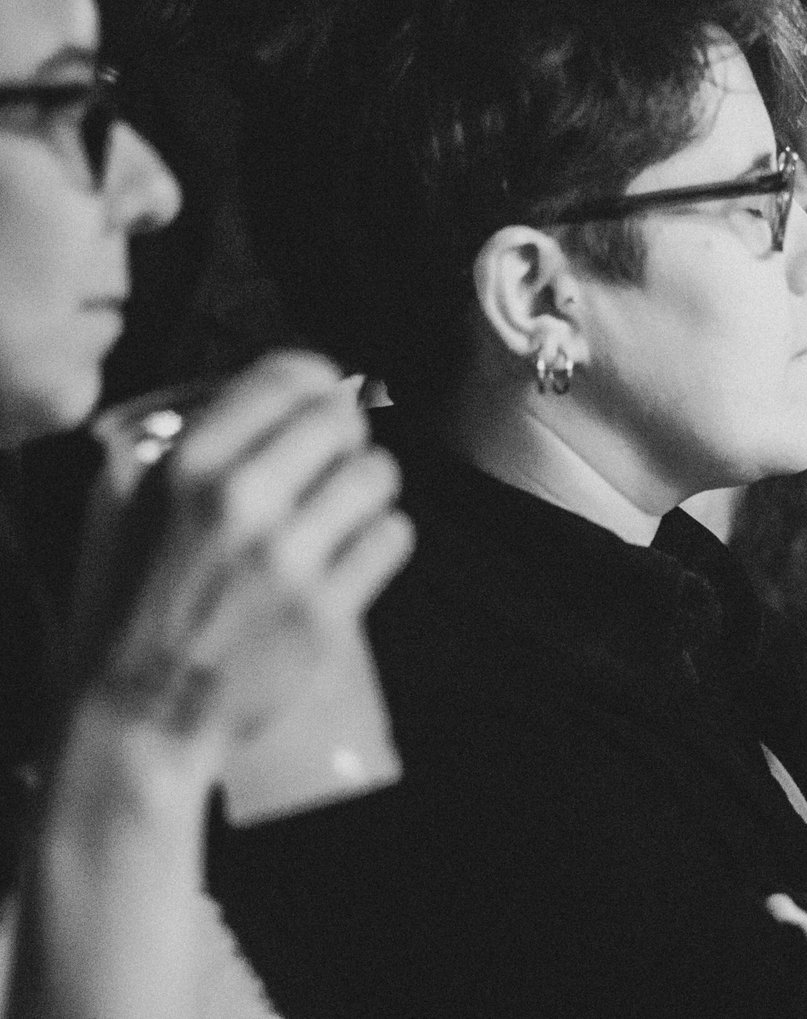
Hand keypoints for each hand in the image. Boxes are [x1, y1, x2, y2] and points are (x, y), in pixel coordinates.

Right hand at [66, 351, 412, 783]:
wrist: (141, 713)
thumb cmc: (133, 607)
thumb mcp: (131, 506)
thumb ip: (190, 445)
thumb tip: (260, 397)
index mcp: (187, 466)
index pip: (286, 376)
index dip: (316, 381)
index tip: (321, 395)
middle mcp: (241, 502)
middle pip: (342, 420)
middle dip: (345, 434)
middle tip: (336, 457)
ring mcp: (289, 558)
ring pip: (377, 474)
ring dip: (367, 488)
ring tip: (343, 509)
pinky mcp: (327, 609)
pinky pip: (392, 537)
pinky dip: (380, 540)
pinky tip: (353, 553)